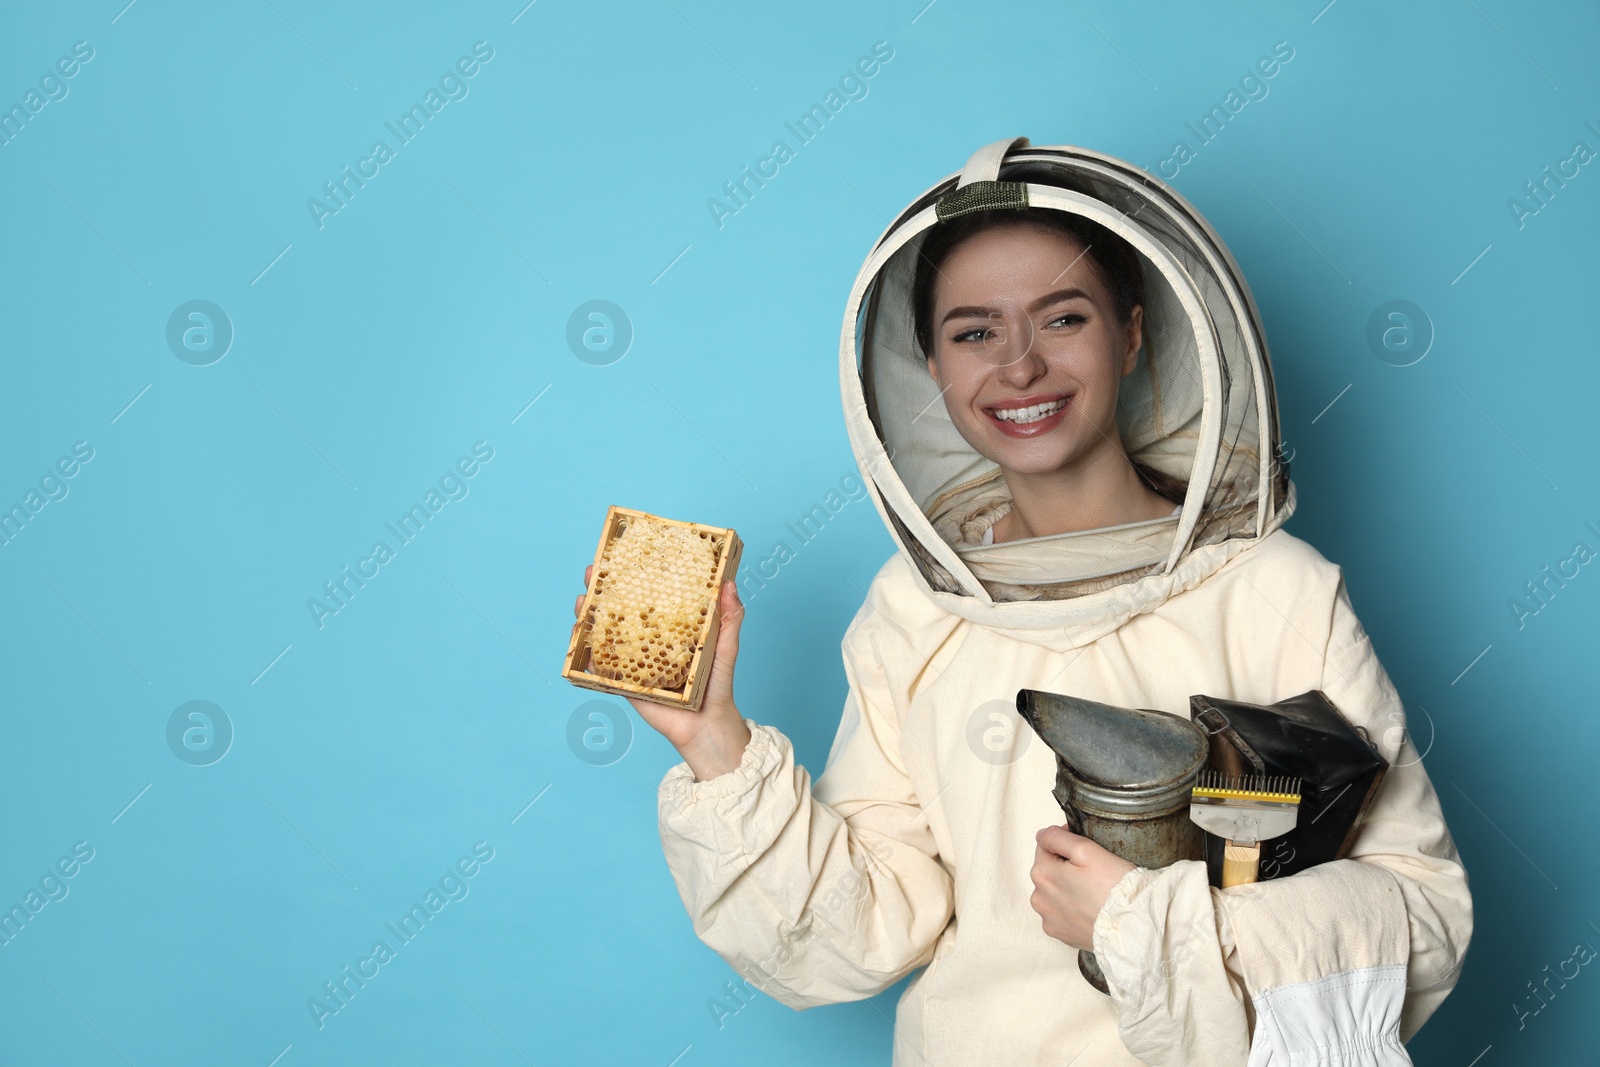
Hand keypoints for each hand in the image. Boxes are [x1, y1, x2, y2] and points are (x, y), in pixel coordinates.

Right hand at [574, 565, 750, 780]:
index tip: (621, 556)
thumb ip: (730, 617)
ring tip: (581, 603)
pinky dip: (584, 654)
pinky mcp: (623, 683)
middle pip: (618, 610)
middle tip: (591, 573)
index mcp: (670, 626)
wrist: (707, 726)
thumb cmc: (718, 685)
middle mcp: (648, 640)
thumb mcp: (726, 646)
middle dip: (600, 590)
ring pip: (603, 634)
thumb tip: (730, 584)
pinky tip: (577, 640)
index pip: (648, 595)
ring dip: (586, 617)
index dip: (633, 575)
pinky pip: (599, 668)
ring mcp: (632, 660)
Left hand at [1029, 824, 1136, 950]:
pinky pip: (1061, 914)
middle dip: (1065, 866)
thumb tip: (1042, 835)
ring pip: (1053, 893)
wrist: (1131, 925)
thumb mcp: (1086, 849)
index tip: (1086, 847)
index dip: (1066, 842)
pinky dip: (1071, 909)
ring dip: (1066, 888)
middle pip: (1049, 870)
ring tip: (1091, 891)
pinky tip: (1088, 908)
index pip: (1046, 846)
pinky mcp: (1060, 933)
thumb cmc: (1112, 886)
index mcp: (1042, 873)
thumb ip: (1057, 838)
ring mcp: (1048, 918)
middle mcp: (1038, 898)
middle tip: (1093, 871)